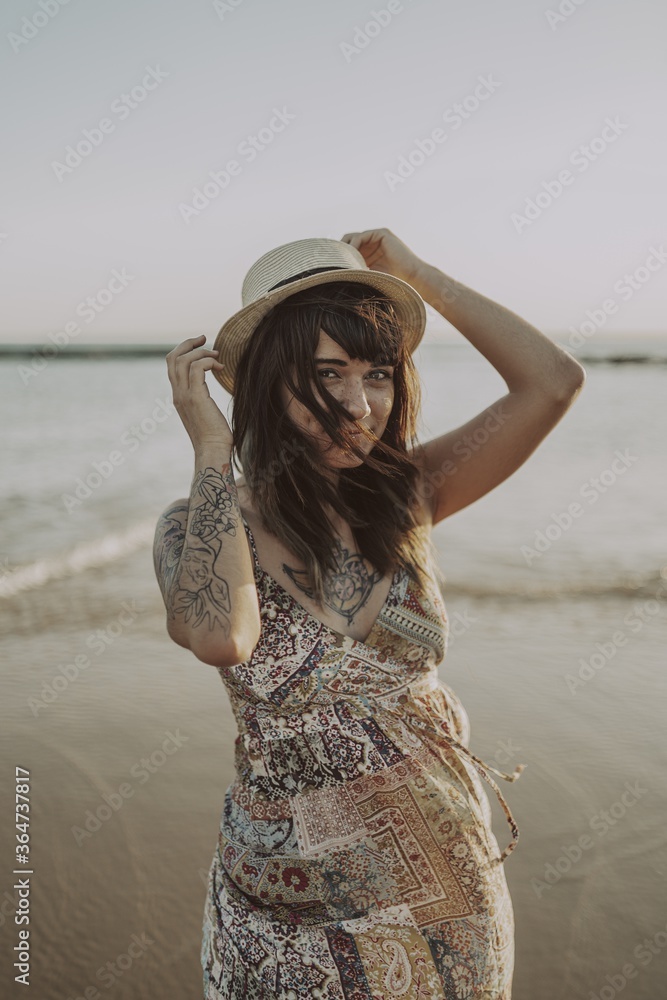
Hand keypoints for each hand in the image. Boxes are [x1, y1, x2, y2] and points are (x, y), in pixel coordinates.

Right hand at [166, 335, 232, 451]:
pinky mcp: (195, 398)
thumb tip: (209, 390)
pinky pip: (197, 369)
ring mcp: (184, 396)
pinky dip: (208, 362)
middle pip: (172, 358)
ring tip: (218, 357)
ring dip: (201, 352)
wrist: (213, 451)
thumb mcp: (205, 412)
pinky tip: (220, 368)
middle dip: (188, 344)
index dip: (183, 350)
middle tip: (205, 339)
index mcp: (178, 397)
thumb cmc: (215, 436)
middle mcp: (178, 394)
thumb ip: (202, 398)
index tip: (200, 344)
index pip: (172, 366)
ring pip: (183, 361)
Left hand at [341, 228, 428, 287]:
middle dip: (340, 251)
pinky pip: (361, 236)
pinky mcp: (382, 233)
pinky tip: (352, 256)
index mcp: (368, 253)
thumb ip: (355, 271)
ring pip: (352, 238)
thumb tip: (333, 274)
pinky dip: (354, 245)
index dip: (339, 256)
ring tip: (343, 261)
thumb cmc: (392, 282)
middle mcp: (372, 243)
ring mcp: (377, 237)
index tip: (331, 266)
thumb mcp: (368, 276)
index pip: (348, 250)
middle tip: (333, 262)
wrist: (412, 278)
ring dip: (346, 249)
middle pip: (348, 242)